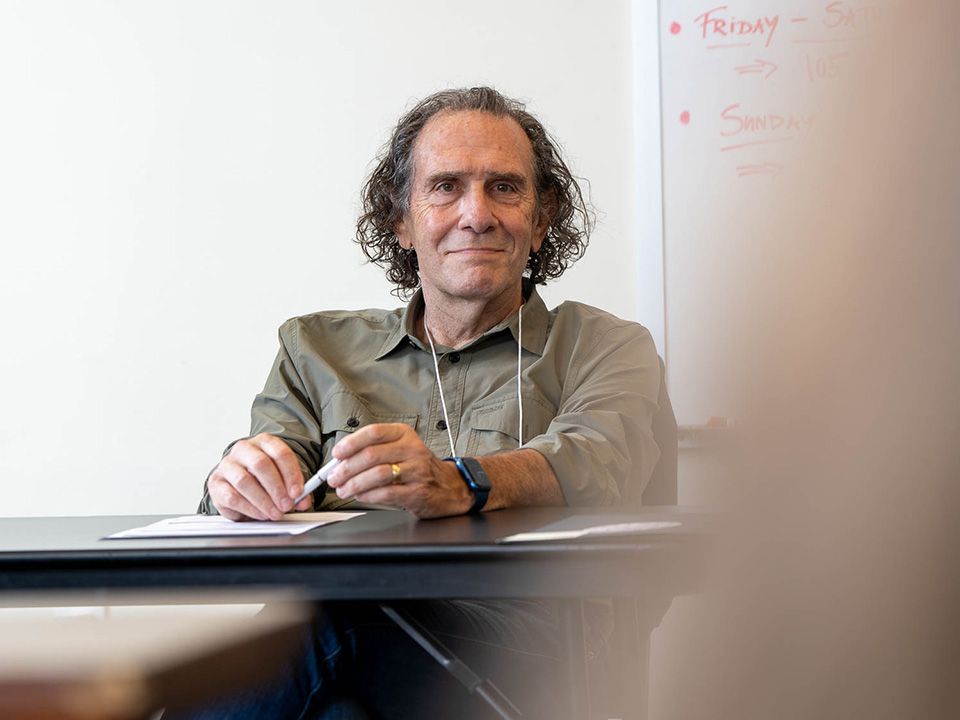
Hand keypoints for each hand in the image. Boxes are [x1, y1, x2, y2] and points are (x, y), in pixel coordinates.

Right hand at [207, 433, 311, 520]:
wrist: (236, 485)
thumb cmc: (262, 480)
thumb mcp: (282, 482)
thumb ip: (294, 491)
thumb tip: (303, 501)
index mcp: (264, 442)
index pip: (280, 453)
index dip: (291, 473)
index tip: (297, 492)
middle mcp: (244, 449)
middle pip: (261, 464)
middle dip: (276, 488)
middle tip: (286, 505)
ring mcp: (227, 464)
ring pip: (245, 481)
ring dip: (263, 500)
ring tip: (275, 513)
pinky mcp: (215, 482)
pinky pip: (232, 496)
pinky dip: (249, 508)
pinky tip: (261, 514)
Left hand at [326, 423, 472, 518]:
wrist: (451, 487)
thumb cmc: (419, 468)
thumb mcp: (402, 449)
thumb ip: (375, 451)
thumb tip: (341, 460)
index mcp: (405, 435)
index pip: (374, 432)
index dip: (351, 443)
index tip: (337, 454)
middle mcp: (412, 450)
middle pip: (371, 455)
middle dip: (346, 468)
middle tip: (334, 478)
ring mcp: (417, 471)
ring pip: (377, 474)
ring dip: (354, 484)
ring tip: (343, 489)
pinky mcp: (418, 492)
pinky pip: (386, 493)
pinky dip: (368, 496)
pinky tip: (360, 496)